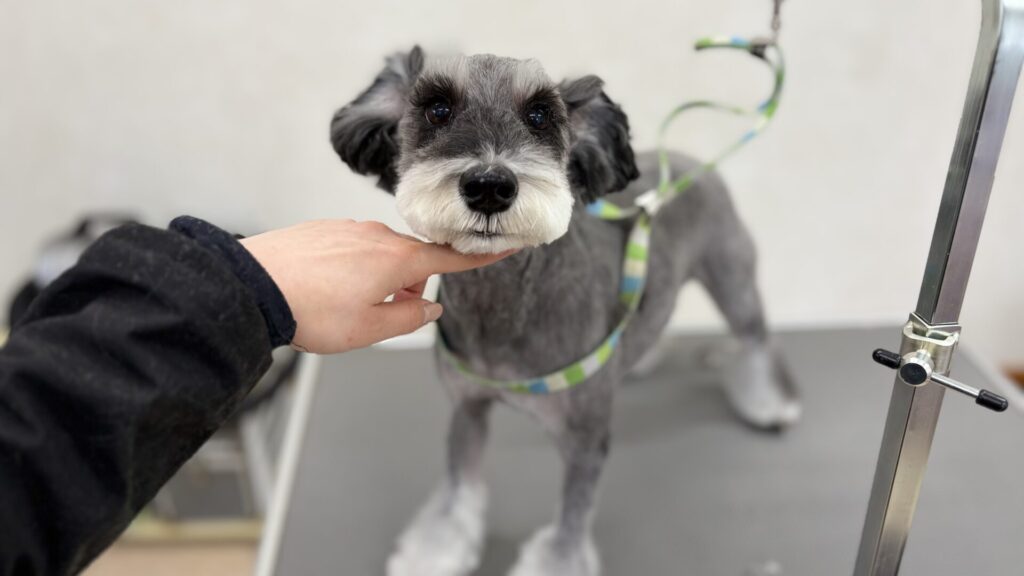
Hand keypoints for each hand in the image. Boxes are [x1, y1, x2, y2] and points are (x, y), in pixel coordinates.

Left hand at [240, 220, 510, 353]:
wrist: (254, 285)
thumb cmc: (311, 311)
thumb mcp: (369, 330)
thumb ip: (408, 318)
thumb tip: (428, 308)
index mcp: (397, 261)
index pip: (451, 258)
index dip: (480, 255)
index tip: (507, 243)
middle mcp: (378, 236)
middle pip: (412, 262)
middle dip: (408, 288)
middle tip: (379, 315)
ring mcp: (349, 228)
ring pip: (381, 256)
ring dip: (378, 280)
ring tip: (343, 306)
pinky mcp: (325, 229)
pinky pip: (353, 248)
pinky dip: (352, 269)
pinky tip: (325, 288)